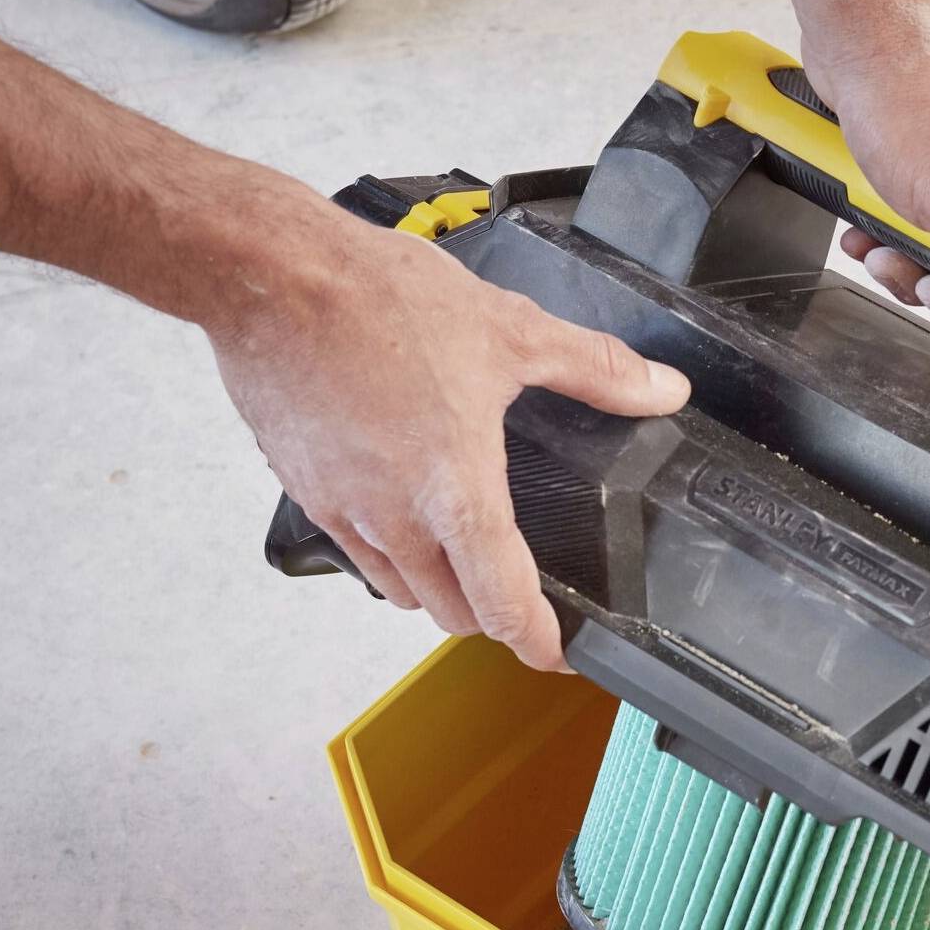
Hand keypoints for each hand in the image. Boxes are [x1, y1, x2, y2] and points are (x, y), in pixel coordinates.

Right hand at [211, 196, 688, 668]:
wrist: (268, 276)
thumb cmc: (376, 301)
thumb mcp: (511, 331)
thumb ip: (596, 369)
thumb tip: (661, 389)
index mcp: (457, 493)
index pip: (504, 604)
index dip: (537, 641)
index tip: (555, 653)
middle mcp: (398, 520)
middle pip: (453, 612)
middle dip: (490, 613)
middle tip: (515, 592)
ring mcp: (346, 512)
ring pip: (400, 589)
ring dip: (435, 586)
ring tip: (459, 550)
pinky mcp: (306, 493)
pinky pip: (355, 550)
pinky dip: (386, 550)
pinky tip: (398, 504)